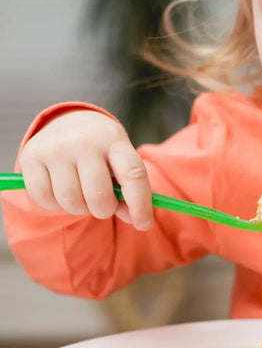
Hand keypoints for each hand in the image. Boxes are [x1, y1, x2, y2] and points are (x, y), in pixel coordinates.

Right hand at [20, 110, 152, 229]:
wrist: (68, 122)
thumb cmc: (103, 153)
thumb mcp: (121, 163)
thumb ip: (130, 192)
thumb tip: (135, 221)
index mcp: (114, 139)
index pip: (133, 175)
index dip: (140, 204)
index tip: (144, 225)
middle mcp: (85, 141)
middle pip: (99, 197)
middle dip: (104, 209)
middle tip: (102, 202)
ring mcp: (56, 147)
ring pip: (72, 203)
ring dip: (80, 208)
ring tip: (82, 192)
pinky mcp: (31, 156)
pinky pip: (46, 200)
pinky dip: (55, 204)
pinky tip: (61, 189)